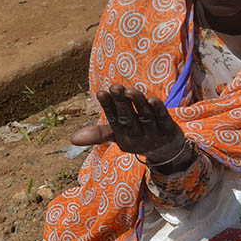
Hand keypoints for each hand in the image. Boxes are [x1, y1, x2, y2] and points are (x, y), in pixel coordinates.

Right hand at [70, 85, 188, 166]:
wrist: (168, 153)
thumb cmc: (138, 136)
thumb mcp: (118, 135)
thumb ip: (98, 134)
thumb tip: (72, 139)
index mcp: (123, 138)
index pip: (114, 120)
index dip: (108, 107)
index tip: (101, 93)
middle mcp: (138, 138)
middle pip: (128, 119)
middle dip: (121, 103)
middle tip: (114, 87)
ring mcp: (154, 135)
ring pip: (145, 117)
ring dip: (138, 103)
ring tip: (129, 90)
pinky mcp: (169, 130)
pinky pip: (163, 118)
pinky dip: (158, 110)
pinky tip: (153, 99)